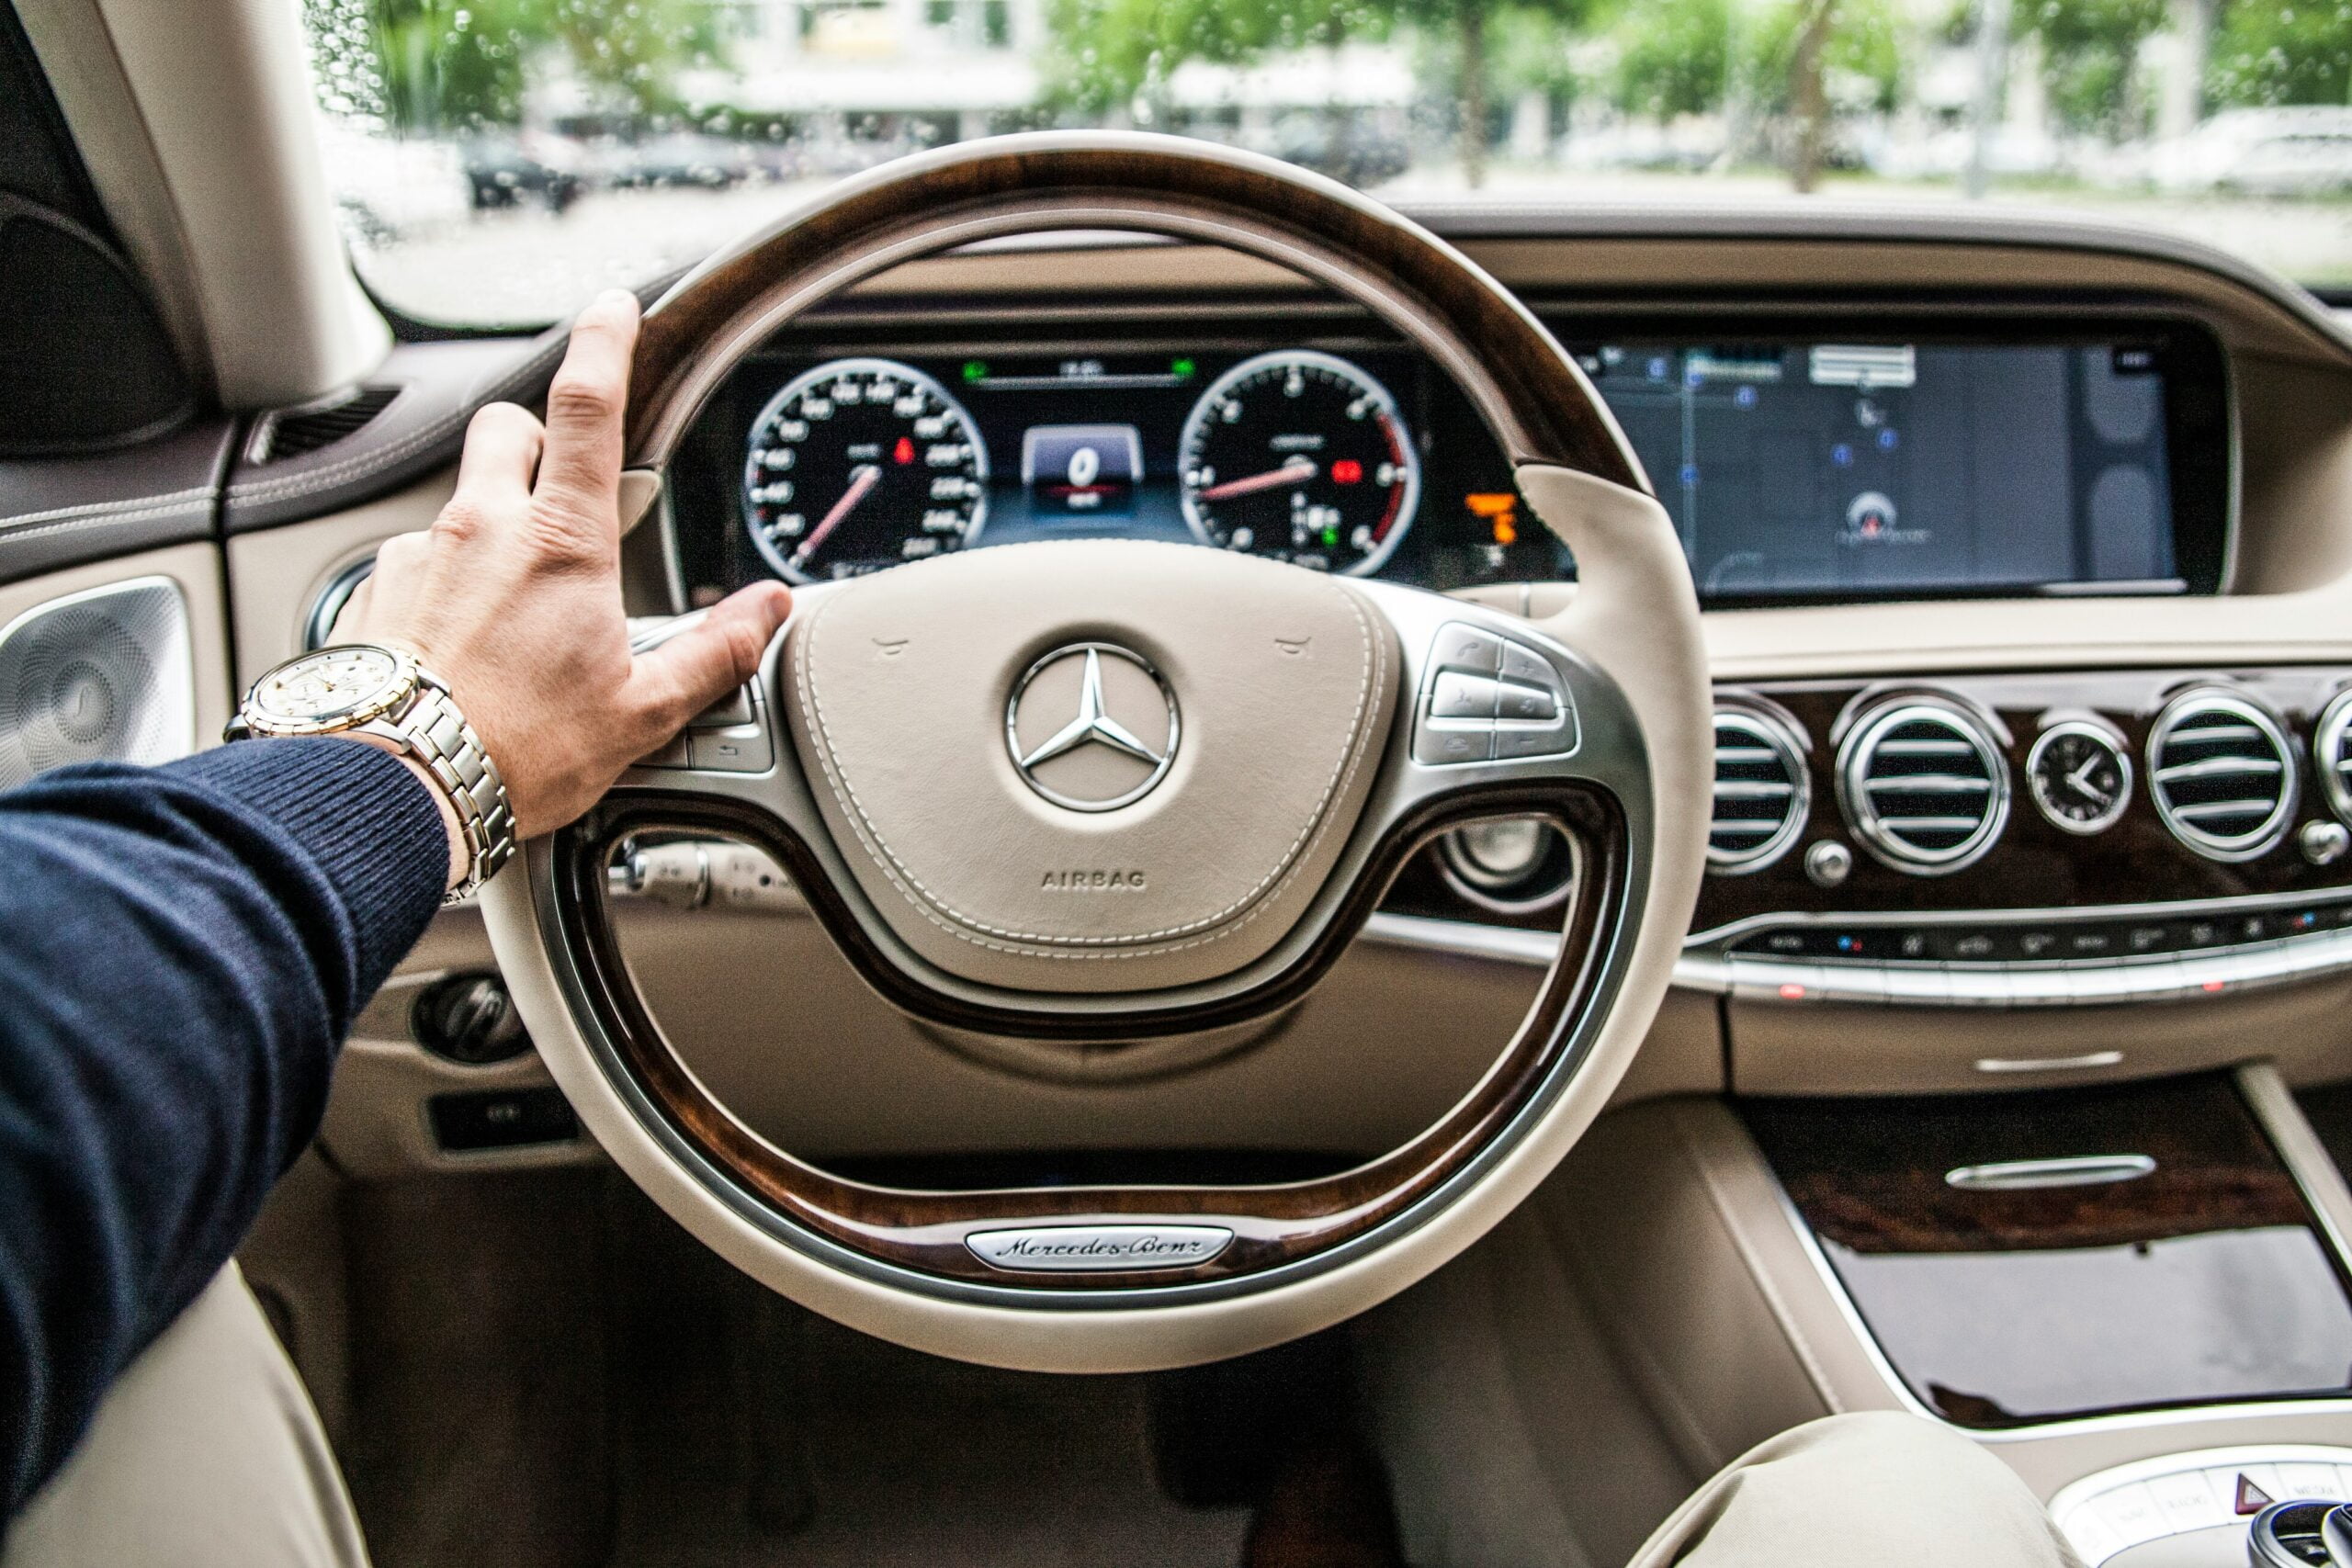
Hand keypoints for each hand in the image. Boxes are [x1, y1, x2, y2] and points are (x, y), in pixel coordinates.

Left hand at [336, 289, 792, 843]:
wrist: (390, 790)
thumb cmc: (513, 754)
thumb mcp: (639, 712)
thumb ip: (710, 652)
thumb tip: (766, 612)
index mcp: (561, 545)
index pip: (588, 406)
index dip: (605, 342)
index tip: (613, 306)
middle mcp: (481, 531)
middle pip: (509, 428)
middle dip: (539, 437)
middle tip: (566, 487)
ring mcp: (418, 558)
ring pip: (458, 501)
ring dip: (490, 527)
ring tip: (512, 609)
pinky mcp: (373, 596)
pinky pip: (415, 565)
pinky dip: (442, 588)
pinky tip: (458, 650)